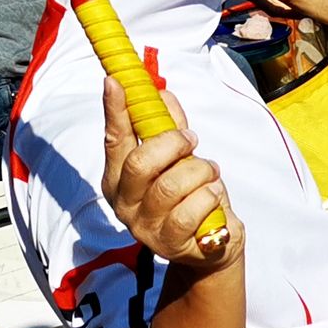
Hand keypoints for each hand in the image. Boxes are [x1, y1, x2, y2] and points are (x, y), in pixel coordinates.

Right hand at [101, 78, 243, 268]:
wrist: (210, 246)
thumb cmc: (192, 198)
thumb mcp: (181, 160)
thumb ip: (170, 129)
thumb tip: (162, 94)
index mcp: (119, 178)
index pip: (114, 139)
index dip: (114, 110)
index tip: (115, 81)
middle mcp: (124, 202)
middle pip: (142, 162)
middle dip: (175, 144)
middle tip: (193, 141)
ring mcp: (145, 226)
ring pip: (172, 184)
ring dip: (201, 171)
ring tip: (210, 174)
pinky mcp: (169, 244)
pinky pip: (192, 210)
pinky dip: (210, 196)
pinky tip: (213, 197)